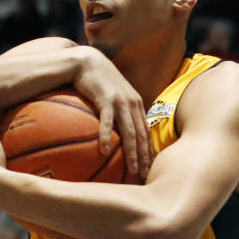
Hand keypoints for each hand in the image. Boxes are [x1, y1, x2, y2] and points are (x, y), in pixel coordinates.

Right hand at [72, 47, 151, 178]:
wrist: (87, 61)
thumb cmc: (98, 81)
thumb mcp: (114, 97)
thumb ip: (119, 113)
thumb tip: (117, 135)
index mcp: (137, 105)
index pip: (147, 133)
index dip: (150, 152)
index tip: (150, 169)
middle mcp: (133, 104)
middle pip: (142, 136)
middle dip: (145, 157)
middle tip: (145, 176)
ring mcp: (121, 102)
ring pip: (130, 132)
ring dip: (132, 153)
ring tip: (132, 169)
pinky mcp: (106, 98)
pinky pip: (107, 121)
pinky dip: (106, 136)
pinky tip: (104, 150)